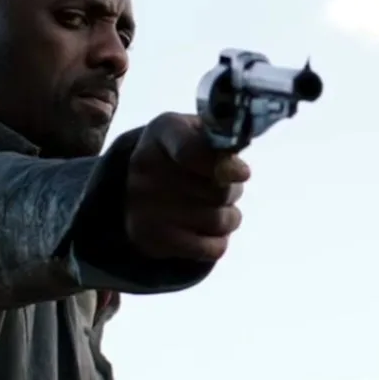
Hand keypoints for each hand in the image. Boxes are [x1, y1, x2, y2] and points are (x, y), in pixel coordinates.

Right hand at [125, 112, 250, 260]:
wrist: (135, 188)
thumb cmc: (183, 153)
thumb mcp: (198, 132)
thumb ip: (221, 144)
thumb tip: (237, 172)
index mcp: (162, 131)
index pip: (191, 149)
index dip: (222, 164)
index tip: (243, 174)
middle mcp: (145, 169)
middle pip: (218, 190)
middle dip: (230, 191)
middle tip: (219, 188)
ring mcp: (145, 206)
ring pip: (219, 220)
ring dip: (228, 217)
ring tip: (214, 209)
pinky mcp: (153, 239)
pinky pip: (212, 248)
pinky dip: (217, 242)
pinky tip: (206, 232)